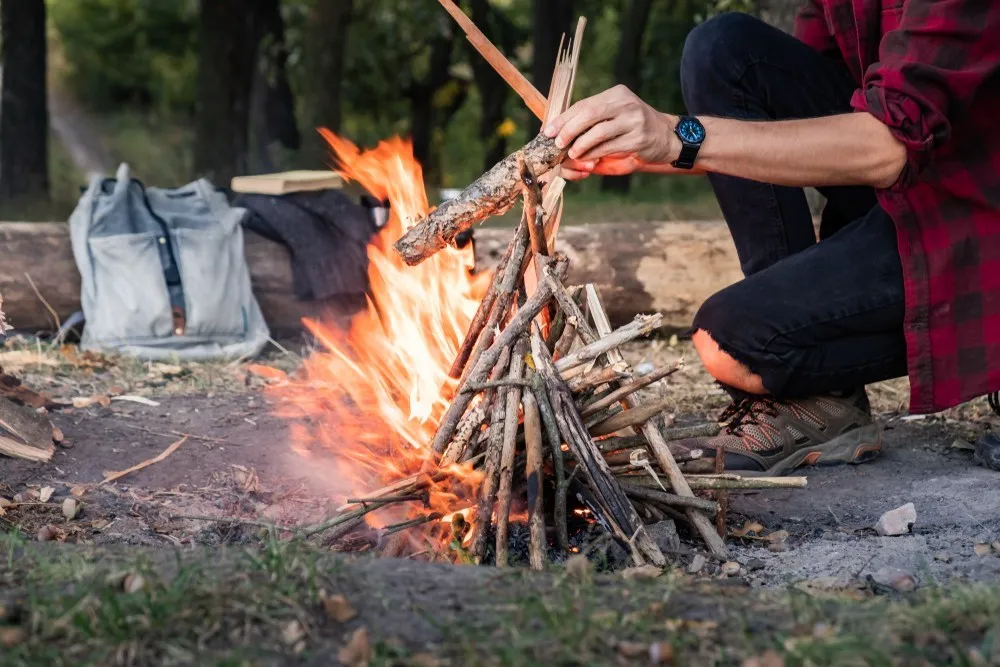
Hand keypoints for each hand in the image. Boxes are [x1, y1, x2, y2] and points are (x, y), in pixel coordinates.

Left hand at [543, 85, 679, 180]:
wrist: (666, 137)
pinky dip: (594, 154)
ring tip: (571, 153)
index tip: (548, 131)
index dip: (563, 118)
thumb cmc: (631, 128)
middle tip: (557, 144)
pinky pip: (609, 147)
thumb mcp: (614, 116)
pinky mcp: (638, 138)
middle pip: (589, 114)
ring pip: (599, 132)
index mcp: (616, 94)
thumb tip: (558, 134)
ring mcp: (634, 120)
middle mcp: (626, 103)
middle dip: (569, 130)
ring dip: (581, 145)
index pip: (584, 104)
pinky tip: (586, 158)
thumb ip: (591, 122)